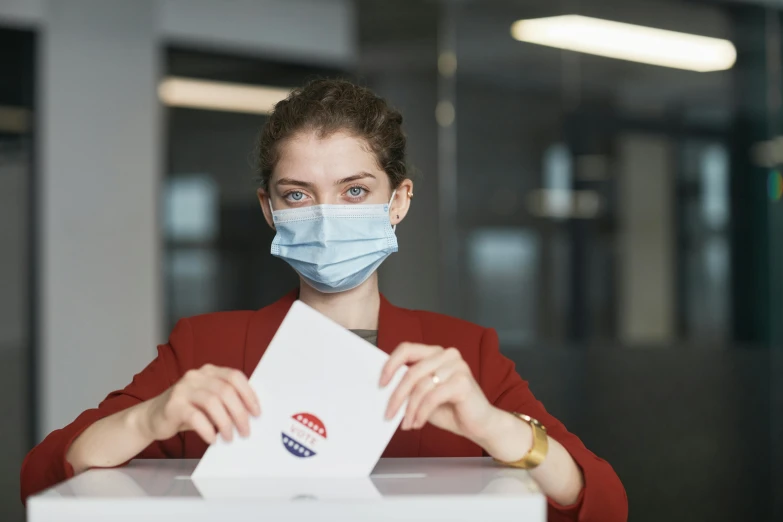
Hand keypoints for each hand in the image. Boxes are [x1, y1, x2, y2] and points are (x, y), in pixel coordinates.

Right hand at [141, 364, 259, 444]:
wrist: (153, 417)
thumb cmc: (187, 410)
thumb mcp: (209, 402)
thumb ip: (226, 402)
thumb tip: (250, 416)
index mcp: (210, 371)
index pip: (235, 377)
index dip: (248, 394)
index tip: (256, 413)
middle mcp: (196, 376)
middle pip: (226, 391)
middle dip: (239, 413)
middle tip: (245, 431)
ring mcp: (183, 388)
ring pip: (212, 402)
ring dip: (225, 423)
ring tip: (229, 437)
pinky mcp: (173, 404)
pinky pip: (195, 416)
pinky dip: (207, 429)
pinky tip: (212, 439)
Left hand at [380, 343, 495, 443]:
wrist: (480, 425)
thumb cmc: (452, 409)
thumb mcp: (425, 395)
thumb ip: (410, 387)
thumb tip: (385, 390)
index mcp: (436, 353)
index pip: (407, 349)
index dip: (391, 364)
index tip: (381, 383)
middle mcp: (447, 355)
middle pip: (412, 372)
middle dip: (397, 395)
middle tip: (388, 413)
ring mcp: (457, 366)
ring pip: (421, 387)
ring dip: (410, 409)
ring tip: (406, 424)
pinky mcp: (463, 382)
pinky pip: (433, 398)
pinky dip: (422, 413)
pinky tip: (418, 423)